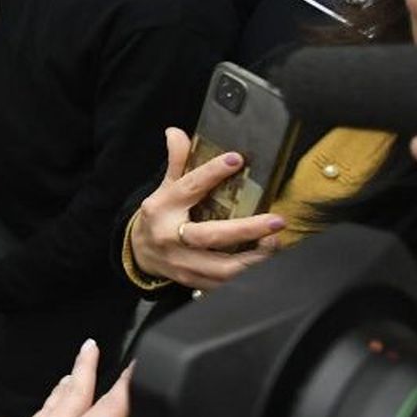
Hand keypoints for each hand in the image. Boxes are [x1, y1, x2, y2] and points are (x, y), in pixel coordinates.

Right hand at [129, 128, 284, 290]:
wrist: (140, 254)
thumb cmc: (160, 216)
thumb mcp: (164, 188)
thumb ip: (176, 162)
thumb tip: (175, 132)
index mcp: (162, 208)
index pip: (188, 187)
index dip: (211, 172)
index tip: (236, 159)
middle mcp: (170, 237)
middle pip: (209, 236)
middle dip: (245, 229)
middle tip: (276, 220)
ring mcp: (183, 263)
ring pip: (222, 268)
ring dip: (254, 258)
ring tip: (275, 242)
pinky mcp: (194, 281)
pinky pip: (225, 284)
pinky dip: (248, 275)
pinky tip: (266, 262)